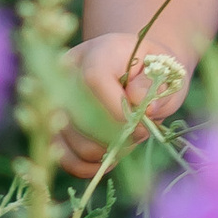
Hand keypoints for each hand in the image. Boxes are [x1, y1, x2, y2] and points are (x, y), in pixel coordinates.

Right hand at [53, 31, 187, 179]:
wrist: (136, 72)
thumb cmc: (152, 72)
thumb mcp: (164, 71)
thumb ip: (154, 87)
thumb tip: (142, 107)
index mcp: (96, 52)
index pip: (93, 81)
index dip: (118, 111)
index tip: (143, 126)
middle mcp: (66, 73)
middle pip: (79, 115)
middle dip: (115, 137)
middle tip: (138, 134)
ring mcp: (54, 99)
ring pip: (70, 140)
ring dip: (104, 153)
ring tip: (125, 141)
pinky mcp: (53, 125)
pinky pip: (64, 156)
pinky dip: (88, 166)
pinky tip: (108, 158)